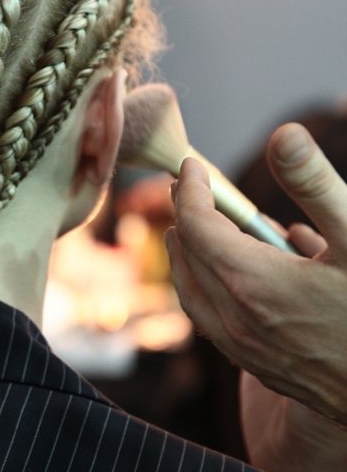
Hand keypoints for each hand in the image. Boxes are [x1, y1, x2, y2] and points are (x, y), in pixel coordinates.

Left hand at [166, 123, 346, 466]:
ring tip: (201, 231)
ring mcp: (244, 348)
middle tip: (194, 191)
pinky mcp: (259, 368)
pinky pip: (212, 321)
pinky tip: (239, 278)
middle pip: (188, 254)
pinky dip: (208, 290)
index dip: (189, 189)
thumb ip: (316, 185)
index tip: (192, 167)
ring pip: (193, 292)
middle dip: (187, 217)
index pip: (195, 223)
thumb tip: (284, 135)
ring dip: (191, 256)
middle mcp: (235, 318)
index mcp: (250, 281)